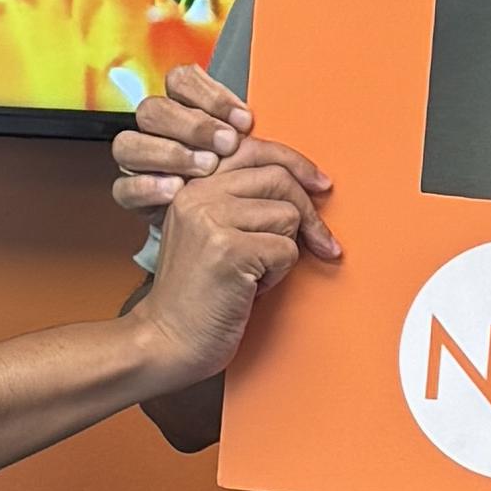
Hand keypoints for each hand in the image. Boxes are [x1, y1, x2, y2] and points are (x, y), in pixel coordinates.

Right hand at [111, 66, 245, 212]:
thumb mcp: (240, 148)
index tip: (242, 119)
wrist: (210, 221)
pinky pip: (123, 185)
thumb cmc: (226, 175)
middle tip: (227, 144)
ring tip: (206, 168)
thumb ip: (240, 131)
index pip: (180, 81)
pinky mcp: (130, 192)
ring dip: (172, 154)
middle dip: (194, 126)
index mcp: (178, 106)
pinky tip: (176, 190)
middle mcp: (152, 128)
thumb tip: (253, 123)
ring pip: (130, 144)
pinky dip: (148, 187)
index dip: (211, 95)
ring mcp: (137, 159)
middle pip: (153, 110)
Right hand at [127, 133, 337, 386]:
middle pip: (279, 179)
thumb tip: (303, 184)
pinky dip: (279, 275)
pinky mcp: (228, 250)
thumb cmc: (198, 295)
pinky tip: (251, 288)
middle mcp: (198, 195)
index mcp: (194, 186)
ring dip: (284, 251)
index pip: (255, 150)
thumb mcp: (211, 234)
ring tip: (255, 273)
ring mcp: (211, 220)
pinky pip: (286, 250)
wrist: (167, 340)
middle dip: (309, 214)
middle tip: (323, 243)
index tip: (320, 185)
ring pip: (288, 216)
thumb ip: (241, 203)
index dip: (296, 165)